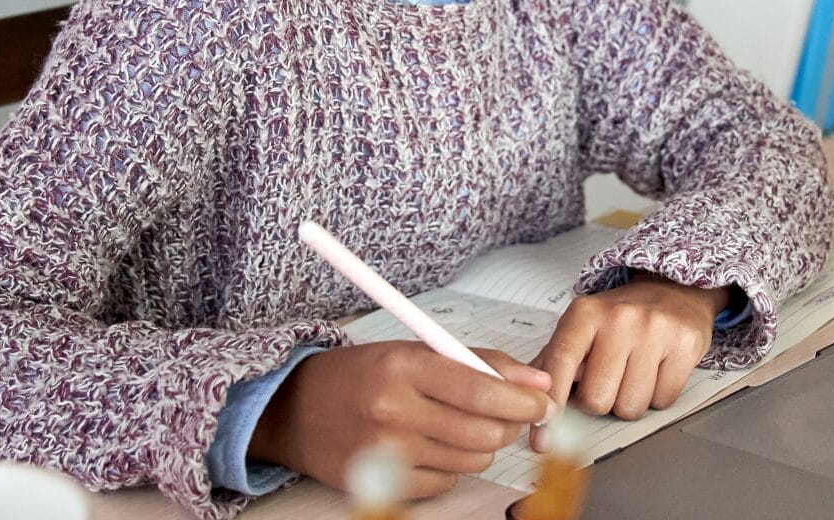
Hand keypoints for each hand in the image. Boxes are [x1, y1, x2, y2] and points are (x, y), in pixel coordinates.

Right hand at [248, 342, 554, 497]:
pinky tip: (430, 447)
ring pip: (470, 459)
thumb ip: (476, 361)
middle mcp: (393, 409)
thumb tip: (535, 381)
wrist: (292, 410)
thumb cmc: (357, 376)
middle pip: (482, 431)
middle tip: (509, 416)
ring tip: (460, 426)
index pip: (481, 388)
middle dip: (508, 425)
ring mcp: (386, 451)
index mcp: (403, 365)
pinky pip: (444, 482)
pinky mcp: (381, 482)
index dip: (522, 399)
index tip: (541, 401)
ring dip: (480, 445)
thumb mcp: (412, 350)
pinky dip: (450, 467)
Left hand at [529, 272, 726, 445]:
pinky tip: (656, 371)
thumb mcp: (581, 326)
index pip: (559, 364)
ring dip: (629, 401)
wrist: (673, 289)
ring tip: (632, 373)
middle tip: (607, 381)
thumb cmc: (620, 317)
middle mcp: (619, 318)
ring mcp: (655, 330)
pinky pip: (663, 401)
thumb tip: (530, 399)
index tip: (543, 435)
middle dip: (600, 401)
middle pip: (597, 400)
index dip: (551, 405)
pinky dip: (657, 396)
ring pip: (631, 407)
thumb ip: (552, 360)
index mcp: (584, 314)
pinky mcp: (685, 344)